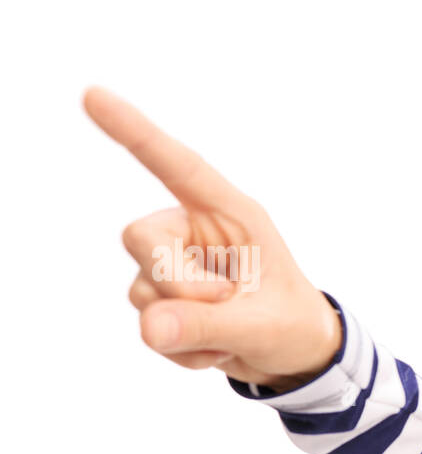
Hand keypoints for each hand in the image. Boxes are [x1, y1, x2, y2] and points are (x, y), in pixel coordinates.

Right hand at [83, 86, 341, 391]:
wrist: (295, 357)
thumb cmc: (292, 324)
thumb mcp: (263, 326)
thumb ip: (209, 325)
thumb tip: (151, 327)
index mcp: (232, 215)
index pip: (177, 167)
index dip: (135, 132)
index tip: (93, 95)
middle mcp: (196, 232)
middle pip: (142, 238)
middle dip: (174, 282)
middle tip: (223, 304)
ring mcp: (175, 265)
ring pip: (141, 289)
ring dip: (184, 325)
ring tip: (231, 333)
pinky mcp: (163, 299)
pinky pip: (150, 326)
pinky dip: (183, 349)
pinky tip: (218, 347)